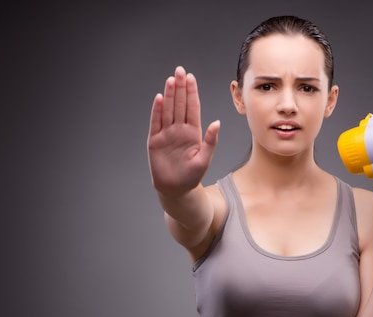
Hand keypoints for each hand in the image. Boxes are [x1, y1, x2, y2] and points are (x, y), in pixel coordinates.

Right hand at [147, 66, 219, 195]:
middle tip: (180, 71)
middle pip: (179, 104)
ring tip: (171, 80)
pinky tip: (159, 98)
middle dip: (180, 88)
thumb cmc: (191, 177)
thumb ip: (211, 141)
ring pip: (168, 110)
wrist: (176, 190)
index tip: (191, 78)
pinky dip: (157, 111)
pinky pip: (156, 123)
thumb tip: (217, 123)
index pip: (192, 108)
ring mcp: (166, 134)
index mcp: (193, 132)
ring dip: (169, 95)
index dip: (191, 93)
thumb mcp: (204, 159)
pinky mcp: (155, 141)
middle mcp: (179, 130)